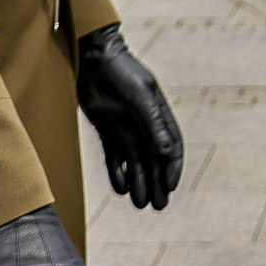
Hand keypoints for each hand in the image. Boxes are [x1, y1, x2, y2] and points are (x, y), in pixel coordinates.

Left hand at [77, 24, 184, 208]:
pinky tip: (121, 188)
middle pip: (156, 161)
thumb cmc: (120, 72)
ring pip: (137, 164)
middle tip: (158, 206)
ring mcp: (127, 130)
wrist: (92, 59)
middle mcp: (146, 126)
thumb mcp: (139, 96)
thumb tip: (168, 154)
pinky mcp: (108, 132)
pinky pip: (116, 159)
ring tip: (140, 203)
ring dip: (140, 183)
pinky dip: (119, 174)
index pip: (172, 148)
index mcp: (160, 116)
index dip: (173, 168)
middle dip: (158, 183)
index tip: (170, 187)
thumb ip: (153, 123)